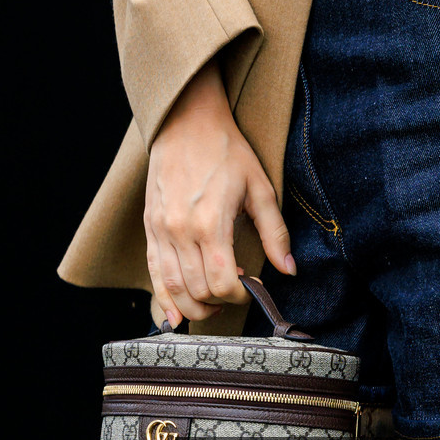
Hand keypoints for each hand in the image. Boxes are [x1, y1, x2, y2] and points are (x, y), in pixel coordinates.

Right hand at [144, 62, 294, 326]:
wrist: (185, 122)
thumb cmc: (225, 150)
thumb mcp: (260, 187)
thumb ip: (275, 233)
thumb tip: (289, 270)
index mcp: (210, 223)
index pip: (222, 281)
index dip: (240, 295)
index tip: (252, 288)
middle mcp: (180, 231)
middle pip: (198, 290)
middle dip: (220, 302)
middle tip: (235, 294)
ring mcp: (160, 231)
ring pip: (173, 287)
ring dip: (194, 306)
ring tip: (212, 306)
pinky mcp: (149, 228)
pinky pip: (154, 273)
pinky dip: (164, 299)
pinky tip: (173, 317)